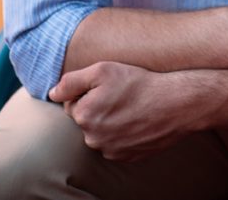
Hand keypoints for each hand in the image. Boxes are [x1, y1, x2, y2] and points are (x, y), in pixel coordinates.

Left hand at [49, 62, 204, 161]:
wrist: (175, 104)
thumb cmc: (138, 82)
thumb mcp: (101, 70)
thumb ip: (70, 81)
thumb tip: (52, 93)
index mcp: (84, 116)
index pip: (72, 103)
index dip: (87, 92)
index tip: (106, 86)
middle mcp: (94, 138)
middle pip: (85, 119)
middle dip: (96, 107)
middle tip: (118, 95)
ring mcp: (111, 151)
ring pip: (100, 132)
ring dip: (108, 121)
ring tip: (129, 107)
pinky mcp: (127, 157)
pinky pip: (115, 143)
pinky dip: (121, 132)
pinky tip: (135, 119)